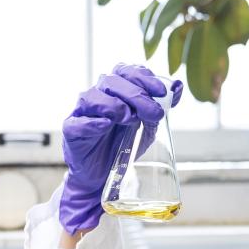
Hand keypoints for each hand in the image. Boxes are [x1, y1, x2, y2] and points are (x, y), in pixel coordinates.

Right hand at [59, 64, 182, 233]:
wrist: (104, 176)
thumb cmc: (123, 146)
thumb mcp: (148, 126)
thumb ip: (161, 107)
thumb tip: (177, 87)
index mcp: (116, 90)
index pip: (127, 72)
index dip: (144, 77)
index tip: (161, 91)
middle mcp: (98, 96)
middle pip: (112, 81)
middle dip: (136, 94)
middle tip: (153, 112)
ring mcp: (82, 113)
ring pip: (92, 97)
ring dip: (114, 106)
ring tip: (130, 120)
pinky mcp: (71, 131)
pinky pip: (77, 122)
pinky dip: (92, 122)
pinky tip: (106, 125)